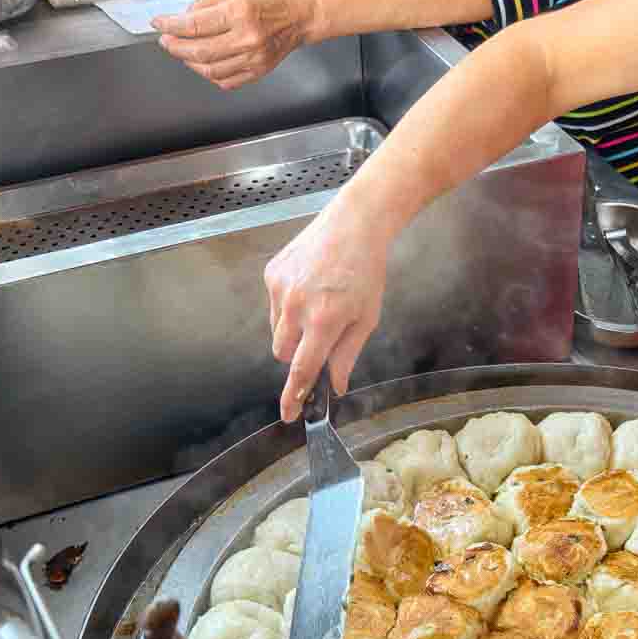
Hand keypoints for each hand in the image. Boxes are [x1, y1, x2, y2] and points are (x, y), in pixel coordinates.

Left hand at [153, 0, 315, 88]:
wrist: (303, 13)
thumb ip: (209, 1)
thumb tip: (186, 16)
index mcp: (241, 12)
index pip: (195, 25)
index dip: (171, 25)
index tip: (159, 23)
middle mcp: (247, 39)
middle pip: (199, 51)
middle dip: (175, 46)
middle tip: (165, 40)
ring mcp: (253, 59)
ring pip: (210, 69)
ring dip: (189, 62)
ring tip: (181, 51)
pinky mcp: (258, 71)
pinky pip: (226, 80)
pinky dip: (208, 74)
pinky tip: (202, 63)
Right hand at [264, 194, 392, 421]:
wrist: (353, 224)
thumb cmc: (366, 270)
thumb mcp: (366, 318)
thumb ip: (347, 355)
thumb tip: (337, 385)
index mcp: (324, 320)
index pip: (301, 369)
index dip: (294, 396)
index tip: (288, 414)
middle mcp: (296, 306)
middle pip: (283, 354)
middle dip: (299, 355)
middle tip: (322, 337)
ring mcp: (280, 289)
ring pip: (276, 331)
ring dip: (293, 331)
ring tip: (319, 305)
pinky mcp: (271, 274)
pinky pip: (273, 307)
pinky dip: (287, 307)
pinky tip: (309, 288)